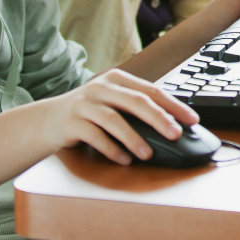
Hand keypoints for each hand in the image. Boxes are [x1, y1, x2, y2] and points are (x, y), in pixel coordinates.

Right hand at [42, 69, 197, 164]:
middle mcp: (101, 87)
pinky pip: (94, 136)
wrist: (47, 120)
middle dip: (158, 118)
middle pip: (135, 101)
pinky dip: (111, 149)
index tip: (192, 119)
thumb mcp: (113, 102)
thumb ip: (137, 108)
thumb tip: (173, 124)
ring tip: (148, 154)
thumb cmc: (89, 112)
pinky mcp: (71, 122)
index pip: (151, 90)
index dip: (173, 105)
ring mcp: (85, 103)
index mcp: (117, 79)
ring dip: (134, 138)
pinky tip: (123, 160)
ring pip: (114, 119)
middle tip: (176, 134)